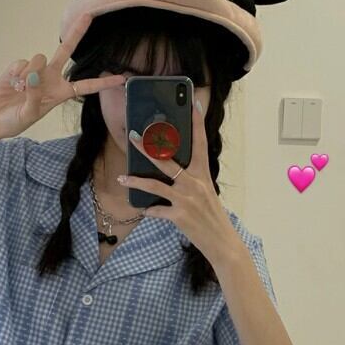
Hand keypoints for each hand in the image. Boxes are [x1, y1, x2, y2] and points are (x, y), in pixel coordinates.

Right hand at [0, 12, 124, 139]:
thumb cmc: (15, 120)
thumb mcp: (29, 114)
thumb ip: (33, 96)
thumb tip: (32, 76)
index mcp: (61, 93)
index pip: (86, 86)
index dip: (103, 82)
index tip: (121, 78)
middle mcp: (51, 77)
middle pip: (67, 51)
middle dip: (77, 32)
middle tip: (89, 15)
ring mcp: (36, 70)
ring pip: (39, 58)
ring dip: (28, 74)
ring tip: (19, 89)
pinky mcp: (20, 65)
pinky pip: (23, 62)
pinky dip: (17, 74)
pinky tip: (12, 84)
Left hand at [119, 101, 244, 268]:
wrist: (222, 242)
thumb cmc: (212, 216)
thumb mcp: (205, 193)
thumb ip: (191, 179)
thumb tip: (171, 170)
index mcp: (203, 174)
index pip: (199, 142)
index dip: (196, 121)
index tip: (192, 101)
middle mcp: (195, 183)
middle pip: (167, 160)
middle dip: (147, 147)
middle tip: (132, 136)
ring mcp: (187, 199)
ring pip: (156, 185)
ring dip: (137, 180)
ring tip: (122, 177)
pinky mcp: (180, 216)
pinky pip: (157, 211)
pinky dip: (149, 211)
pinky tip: (142, 210)